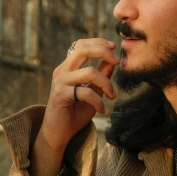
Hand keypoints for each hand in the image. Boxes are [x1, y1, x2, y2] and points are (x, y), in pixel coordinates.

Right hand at [39, 37, 119, 152]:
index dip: (98, 42)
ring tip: (111, 96)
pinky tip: (101, 110)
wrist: (59, 133)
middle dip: (104, 52)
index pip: (81, 45)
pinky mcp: (60, 95)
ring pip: (89, 71)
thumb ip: (101, 75)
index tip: (114, 48)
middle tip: (117, 61)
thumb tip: (113, 61)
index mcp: (68, 67)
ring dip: (106, 84)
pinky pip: (86, 92)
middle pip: (83, 49)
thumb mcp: (93, 91)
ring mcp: (60, 81)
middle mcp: (62, 70)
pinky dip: (98, 101)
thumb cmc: (75, 112)